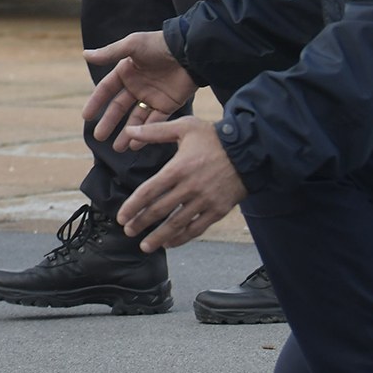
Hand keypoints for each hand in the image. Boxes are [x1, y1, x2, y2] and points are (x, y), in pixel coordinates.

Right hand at [81, 31, 198, 149]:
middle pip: (119, 108)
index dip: (96, 103)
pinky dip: (147, 133)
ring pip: (136, 119)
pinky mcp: (169, 105)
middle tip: (99, 137)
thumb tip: (85, 55)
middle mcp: (137, 86)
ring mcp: (152, 97)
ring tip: (118, 148)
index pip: (106, 90)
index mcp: (126, 72)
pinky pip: (156, 122)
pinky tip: (137, 144)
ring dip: (128, 133)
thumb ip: (110, 53)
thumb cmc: (159, 44)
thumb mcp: (132, 45)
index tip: (86, 117)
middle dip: (109, 123)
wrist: (189, 51)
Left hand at [116, 116, 245, 251]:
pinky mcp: (219, 209)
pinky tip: (170, 243)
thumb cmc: (215, 137)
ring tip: (145, 246)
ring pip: (177, 224)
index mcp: (177, 169)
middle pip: (159, 210)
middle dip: (141, 223)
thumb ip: (155, 131)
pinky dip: (183, 238)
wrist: (250, 150)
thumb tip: (129, 131)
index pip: (148, 192)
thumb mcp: (184, 127)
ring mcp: (205, 201)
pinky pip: (198, 228)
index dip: (132, 207)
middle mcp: (190, 188)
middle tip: (128, 231)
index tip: (121, 217)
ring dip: (159, 236)